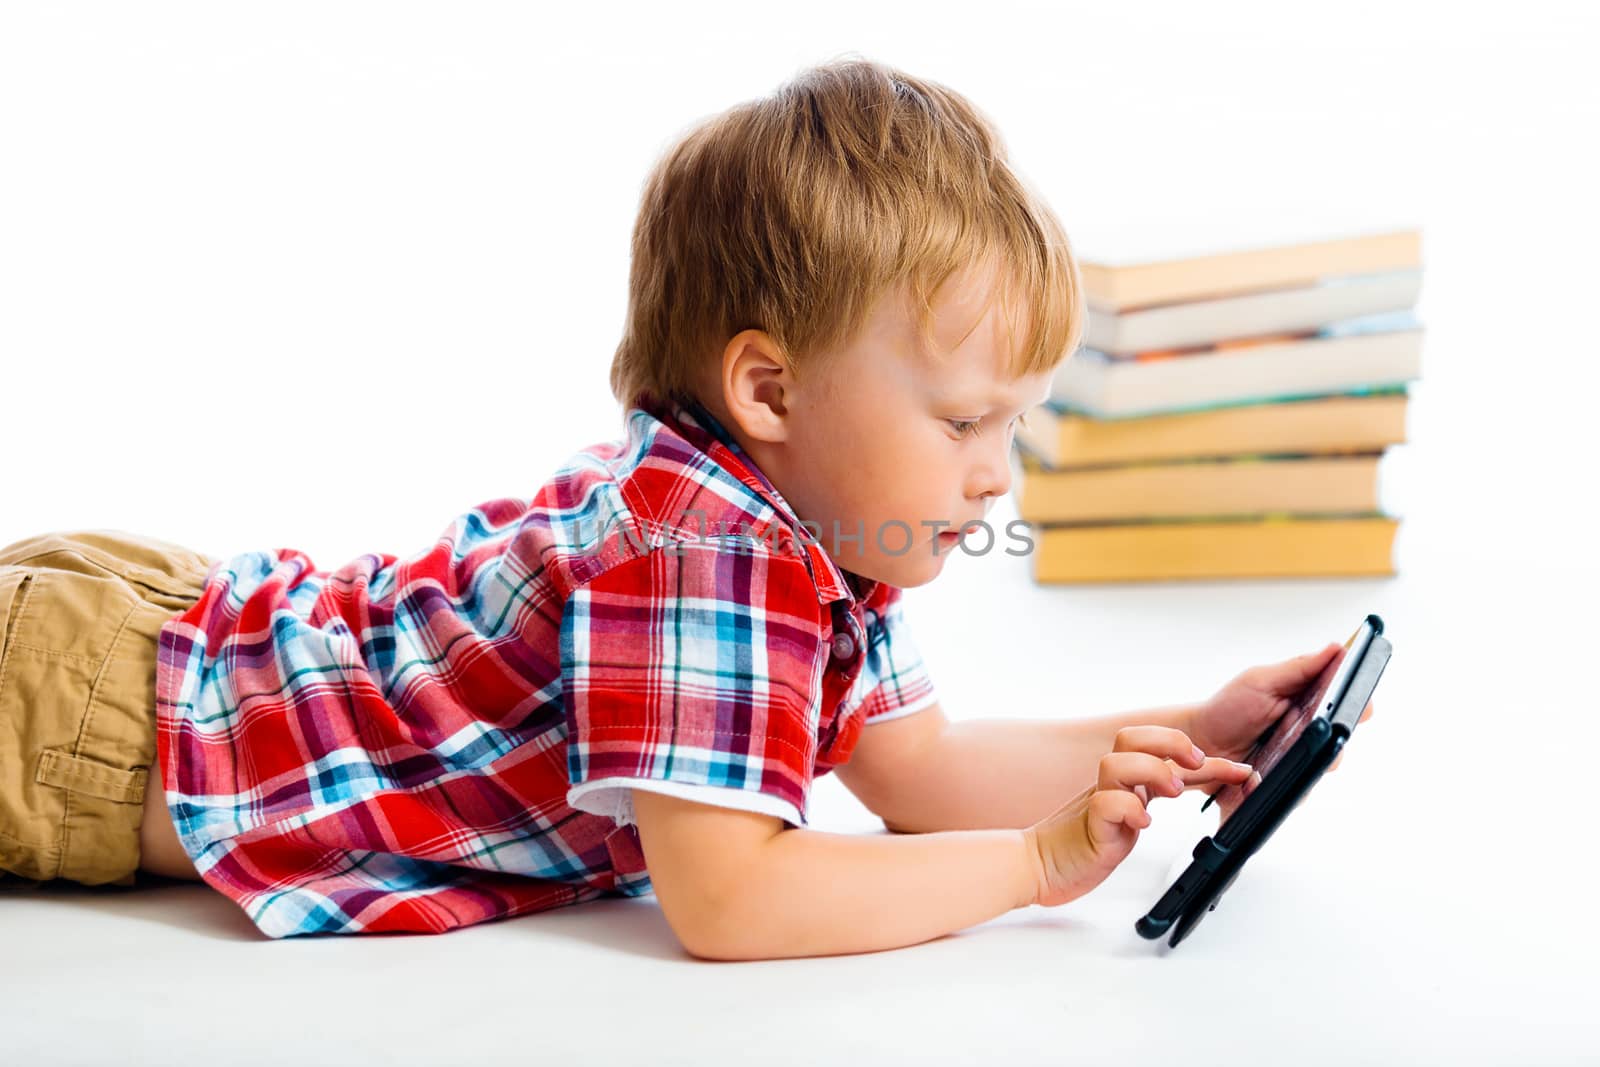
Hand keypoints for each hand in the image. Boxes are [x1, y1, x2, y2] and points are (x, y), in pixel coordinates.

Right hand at [1021, 726, 1252, 907]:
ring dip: (1151, 770)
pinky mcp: (1088, 827)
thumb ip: (1149, 799)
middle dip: (1171, 742)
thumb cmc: (1085, 843)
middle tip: (1195, 762)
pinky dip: (1129, 809)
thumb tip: (1186, 787)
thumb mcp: (1128, 817)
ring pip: (1118, 762)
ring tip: (1171, 791)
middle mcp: (1111, 784)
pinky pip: (1106, 805)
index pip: (1165, 754)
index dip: (1208, 759)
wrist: (1039, 865)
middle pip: (1133, 736)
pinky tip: (1143, 823)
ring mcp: (1097, 801)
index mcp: (1126, 781)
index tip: (1242, 771)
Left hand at [1183, 643, 1376, 807]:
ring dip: (1305, 764)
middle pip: (1338, 742)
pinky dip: (1281, 786)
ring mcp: (1298, 762)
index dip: (1358, 706)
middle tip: (1322, 732)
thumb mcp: (1260, 682)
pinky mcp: (1283, 786)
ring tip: (1285, 755)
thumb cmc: (1228, 708)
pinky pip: (1296, 792)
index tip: (1361, 705)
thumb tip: (1337, 649)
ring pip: (1319, 770)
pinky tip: (1259, 781)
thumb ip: (1298, 668)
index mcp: (1309, 705)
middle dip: (1334, 739)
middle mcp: (1309, 735)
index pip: (1345, 706)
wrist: (1197, 743)